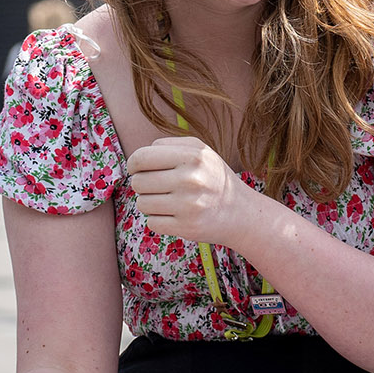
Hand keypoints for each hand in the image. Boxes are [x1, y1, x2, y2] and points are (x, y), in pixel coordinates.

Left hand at [127, 137, 260, 245]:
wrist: (240, 212)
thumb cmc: (212, 177)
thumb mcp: (199, 151)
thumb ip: (168, 145)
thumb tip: (137, 158)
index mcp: (193, 156)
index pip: (141, 158)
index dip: (133, 164)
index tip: (138, 168)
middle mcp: (191, 179)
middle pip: (138, 182)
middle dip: (143, 184)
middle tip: (159, 186)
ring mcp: (188, 205)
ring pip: (142, 203)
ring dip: (150, 203)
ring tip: (169, 200)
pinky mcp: (186, 227)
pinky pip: (152, 223)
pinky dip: (159, 220)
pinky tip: (174, 215)